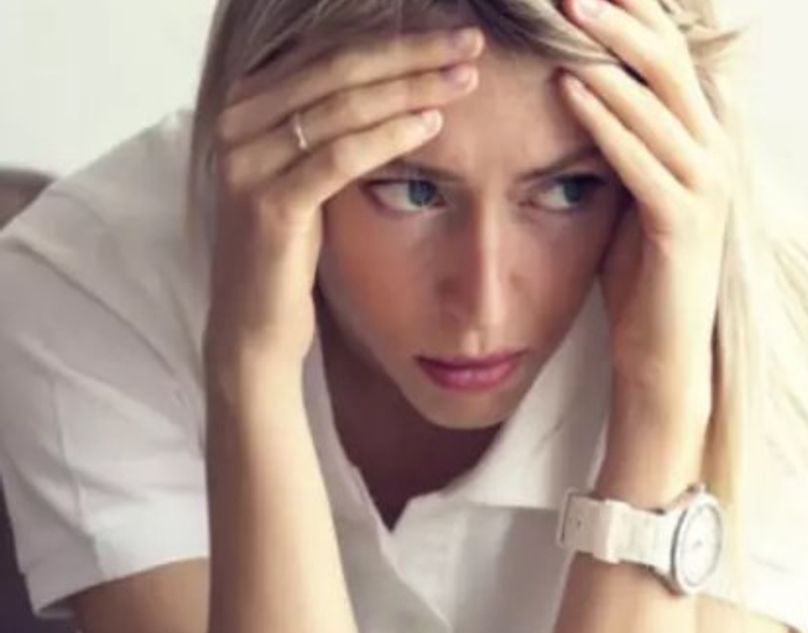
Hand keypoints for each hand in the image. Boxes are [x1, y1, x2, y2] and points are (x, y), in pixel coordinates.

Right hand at [204, 28, 484, 374]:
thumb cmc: (296, 245)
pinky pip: (338, 158)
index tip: (456, 35)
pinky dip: (388, 137)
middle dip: (411, 52)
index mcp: (248, 101)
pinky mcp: (266, 205)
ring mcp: (245, 163)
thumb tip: (405, 74)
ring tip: (465, 79)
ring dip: (411, 88)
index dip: (396, 39)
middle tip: (471, 42)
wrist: (256, 324)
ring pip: (341, 106)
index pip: (332, 52)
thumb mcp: (313, 170)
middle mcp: (236, 121)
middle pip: (339, 68)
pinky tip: (431, 126)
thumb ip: (339, 121)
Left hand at [558, 0, 734, 421]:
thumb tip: (579, 75)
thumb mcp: (633, 183)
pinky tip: (566, 88)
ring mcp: (705, 187)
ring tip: (564, 14)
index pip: (673, 54)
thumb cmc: (641, 265)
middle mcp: (715, 151)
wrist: (663, 348)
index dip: (638, 11)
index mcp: (704, 136)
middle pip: (670, 62)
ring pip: (657, 102)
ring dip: (606, 55)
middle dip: (621, 16)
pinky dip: (603, 120)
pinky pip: (639, 158)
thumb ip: (623, 132)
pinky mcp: (682, 223)